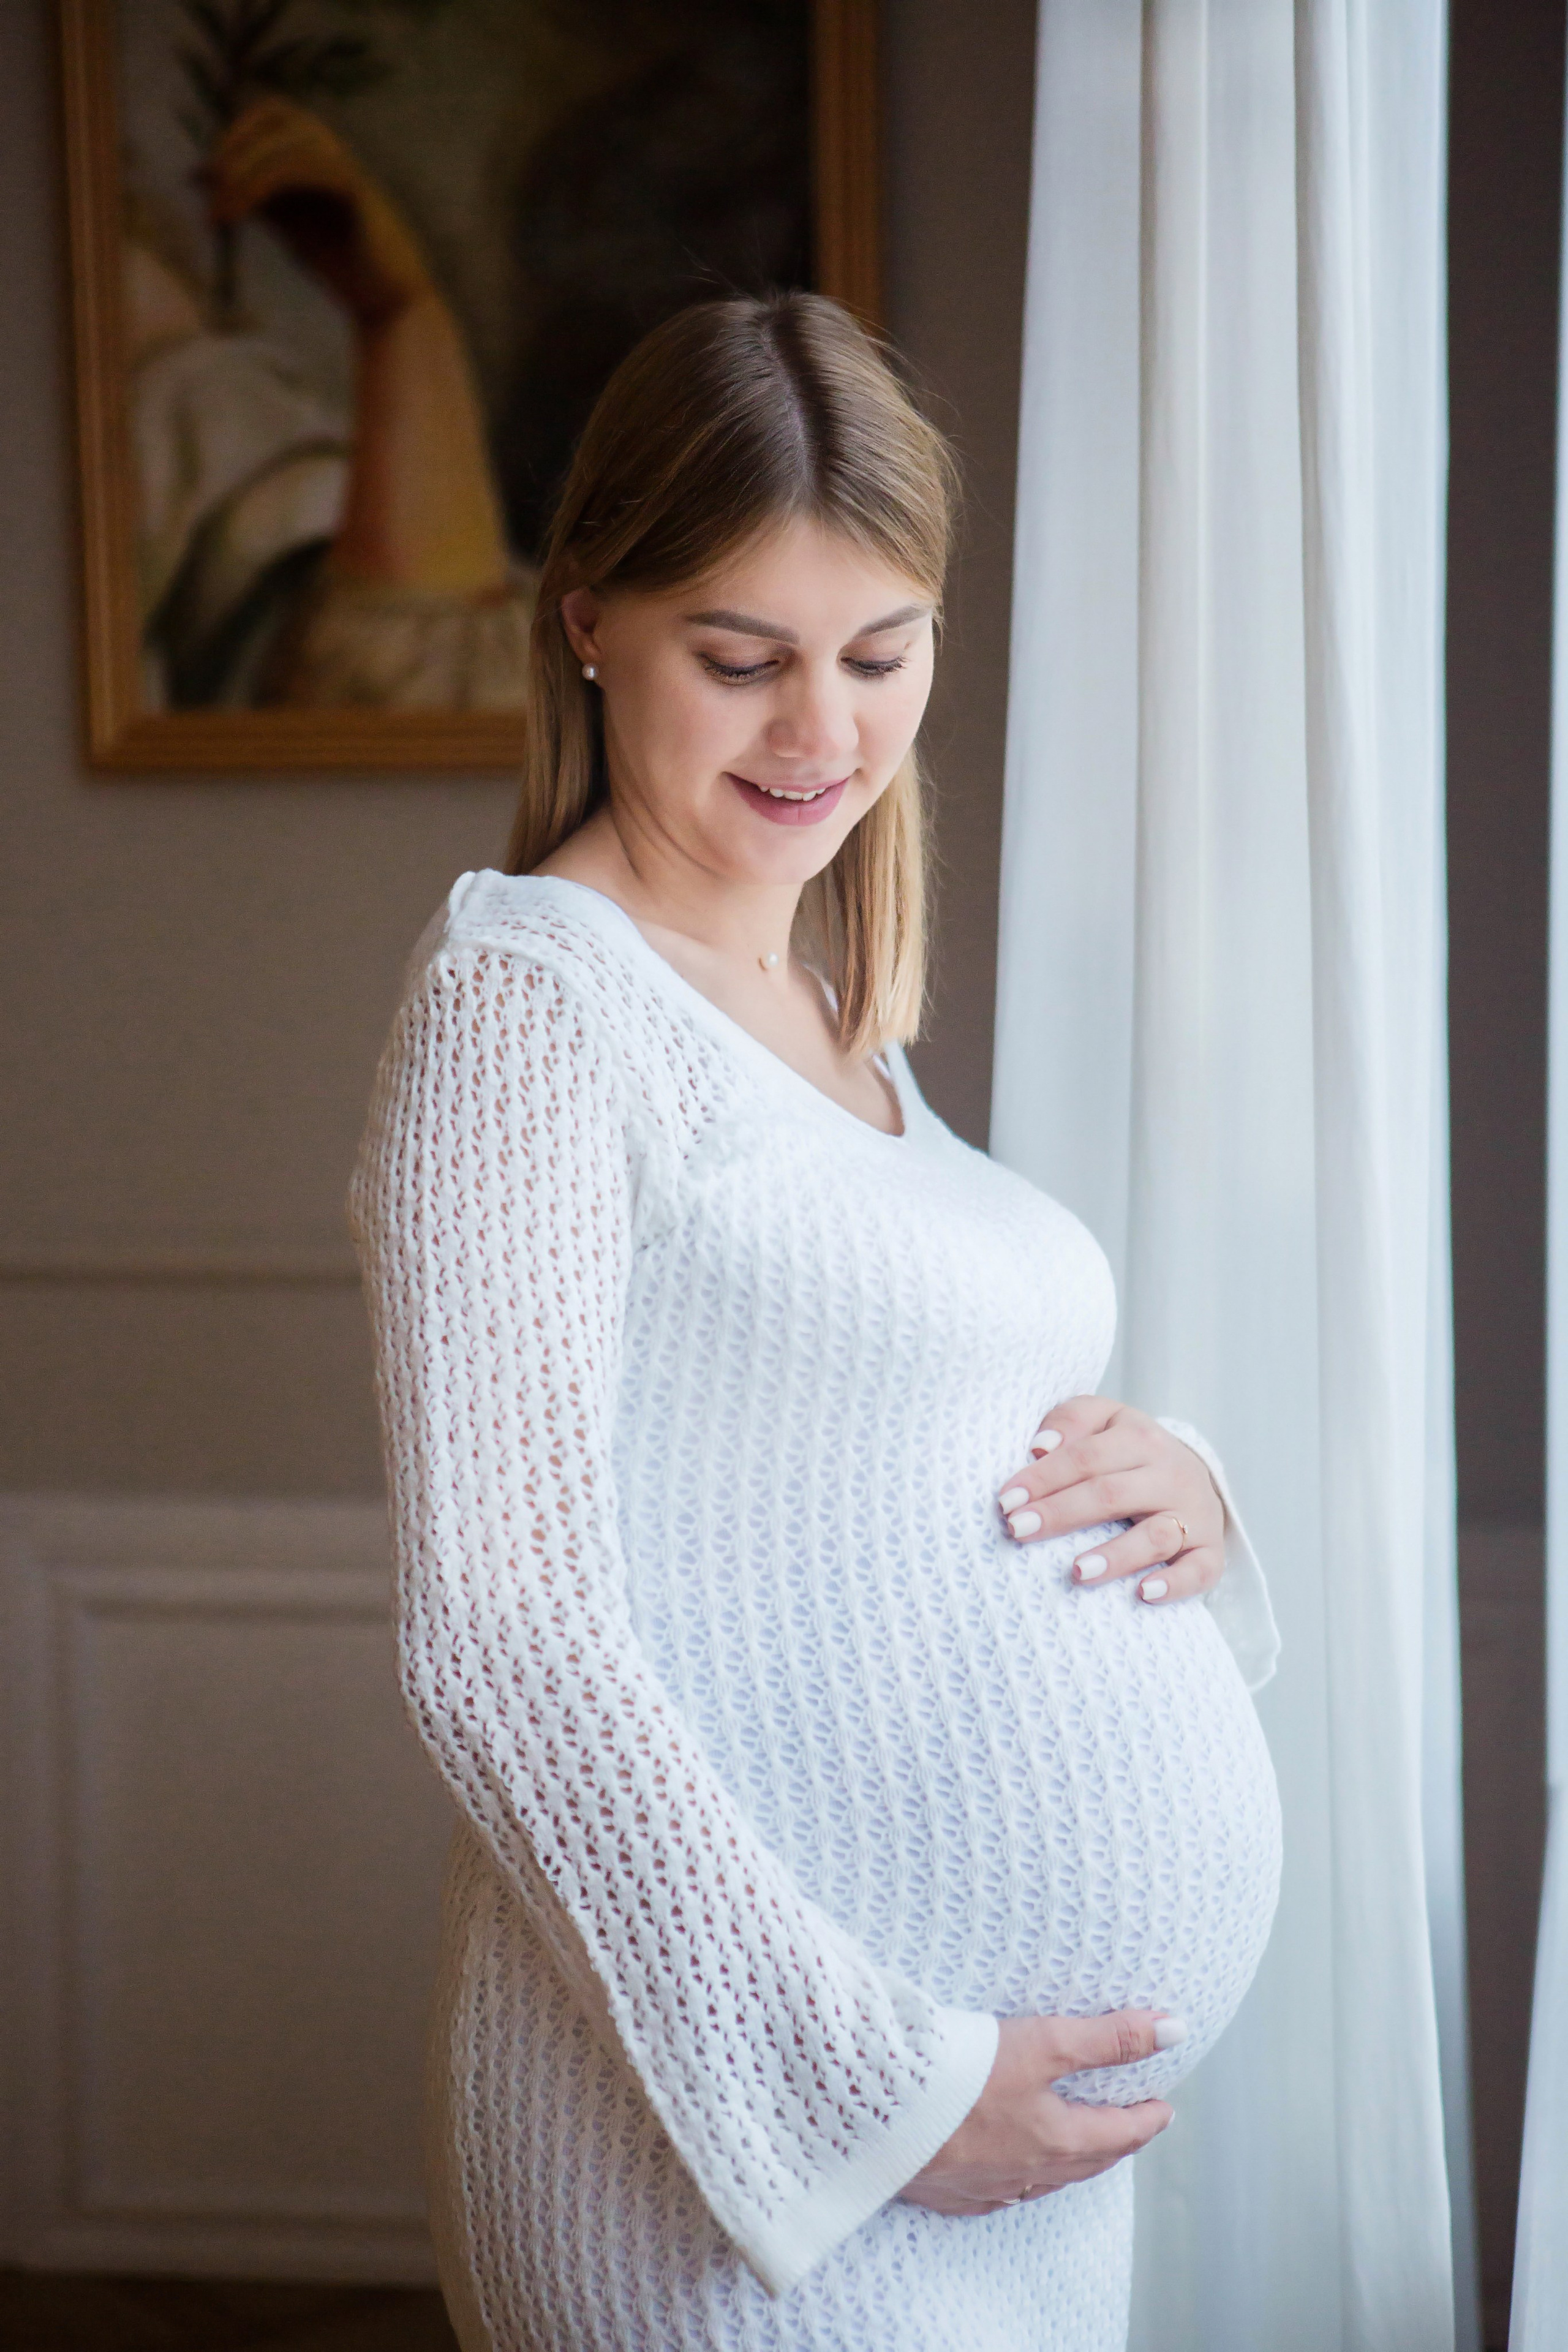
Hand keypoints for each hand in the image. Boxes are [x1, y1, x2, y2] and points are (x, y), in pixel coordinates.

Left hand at [203, 96, 434, 324]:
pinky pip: (301, 167)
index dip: (236, 132)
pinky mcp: (354, 187)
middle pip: (278, 113)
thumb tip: (199, 173)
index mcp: (319, 153)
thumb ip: (251, 195)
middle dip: (238, 142)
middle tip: (212, 182)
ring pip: (284, 144)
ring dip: (243, 173)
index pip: (271, 115)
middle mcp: (334, 150)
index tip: (208, 173)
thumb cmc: (342, 265)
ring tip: (222, 215)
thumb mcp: (286, 223)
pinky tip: (240, 215)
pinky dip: (261, 186)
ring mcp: (346, 165)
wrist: (388, 303)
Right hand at [899, 2011, 1178, 2214]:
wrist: (879, 2111)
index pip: (1119, 2134)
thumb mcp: (1044, 2043)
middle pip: (1086, 2161)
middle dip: (1114, 2142)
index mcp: (1055, 2141)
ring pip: (1044, 2179)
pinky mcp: (947, 2189)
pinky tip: (1010, 2173)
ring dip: (1070, 2163)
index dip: (1146, 2119)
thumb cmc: (961, 2074)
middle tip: (1131, 2126)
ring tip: (1080, 2145)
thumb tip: (1173, 2030)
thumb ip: (1108, 2038)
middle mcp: (1027, 2172)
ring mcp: (985, 2186)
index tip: (1164, 2108)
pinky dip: (1018, 2179)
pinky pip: (997, 2192)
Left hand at [995, 1396, 1223, 1604]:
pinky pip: (1200, 1570)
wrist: (1193, 1473)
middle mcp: (1172, 1474)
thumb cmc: (1131, 1451)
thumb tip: (1040, 1446)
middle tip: (1018, 1530)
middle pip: (1111, 1494)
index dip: (1044, 1478)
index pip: (1086, 1457)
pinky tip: (1144, 1594)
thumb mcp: (1104, 1420)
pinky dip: (1175, 1583)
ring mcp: (1195, 1514)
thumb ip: (1071, 1420)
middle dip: (1061, 1513)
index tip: (1007, 1500)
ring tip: (1077, 1571)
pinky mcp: (1211, 1550)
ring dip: (1116, 1556)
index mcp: (1141, 1438)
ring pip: (1156, 1535)